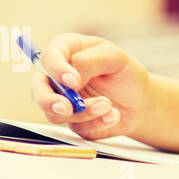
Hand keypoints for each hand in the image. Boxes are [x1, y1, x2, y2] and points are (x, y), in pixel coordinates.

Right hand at [25, 33, 151, 139]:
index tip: (72, 80)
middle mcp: (58, 76)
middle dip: (49, 101)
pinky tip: (113, 115)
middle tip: (68, 108)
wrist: (141, 102)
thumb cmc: (126, 74)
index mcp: (67, 51)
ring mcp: (62, 100)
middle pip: (38, 89)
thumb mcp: (115, 58)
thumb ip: (90, 62)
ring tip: (108, 105)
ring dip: (83, 112)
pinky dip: (95, 122)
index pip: (49, 56)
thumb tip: (68, 77)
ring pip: (55, 112)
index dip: (56, 69)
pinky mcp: (70, 121)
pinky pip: (74, 126)